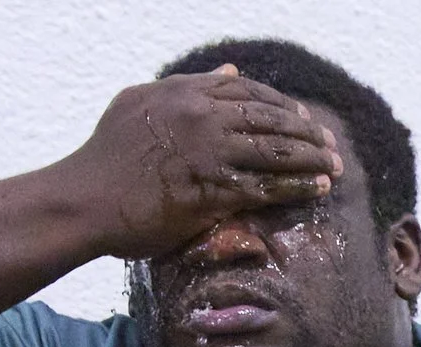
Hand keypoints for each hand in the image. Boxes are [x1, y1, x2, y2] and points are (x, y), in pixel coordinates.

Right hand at [57, 66, 342, 259]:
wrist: (85, 200)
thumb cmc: (106, 157)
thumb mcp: (140, 104)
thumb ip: (187, 87)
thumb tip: (230, 71)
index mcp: (184, 93)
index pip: (248, 90)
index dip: (281, 104)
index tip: (302, 117)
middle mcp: (201, 117)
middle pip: (270, 118)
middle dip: (307, 132)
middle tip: (331, 144)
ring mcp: (209, 153)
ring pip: (276, 150)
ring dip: (313, 157)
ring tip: (335, 166)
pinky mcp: (213, 190)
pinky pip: (268, 186)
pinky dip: (299, 186)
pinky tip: (318, 188)